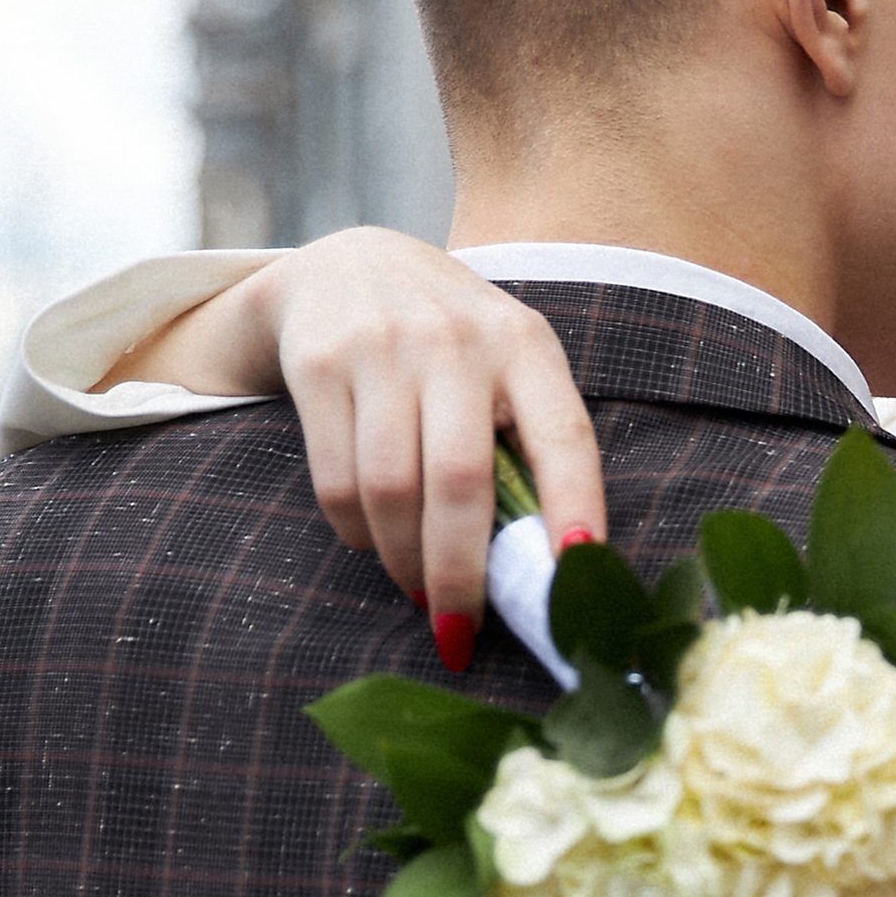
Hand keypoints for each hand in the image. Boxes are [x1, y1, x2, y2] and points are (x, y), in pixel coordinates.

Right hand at [116, 230, 608, 639]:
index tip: (576, 576)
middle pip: (462, 483)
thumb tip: (544, 568)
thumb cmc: (451, 344)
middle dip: (461, 575)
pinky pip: (336, 481)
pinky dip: (358, 534)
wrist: (348, 264)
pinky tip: (375, 542)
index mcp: (525, 344)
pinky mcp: (319, 364)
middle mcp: (456, 340)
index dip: (575, 510)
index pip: (565, 437)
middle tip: (461, 632)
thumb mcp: (506, 365)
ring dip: (405, 563)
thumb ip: (527, 441)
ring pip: (392, 491)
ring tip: (419, 592)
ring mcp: (382, 347)